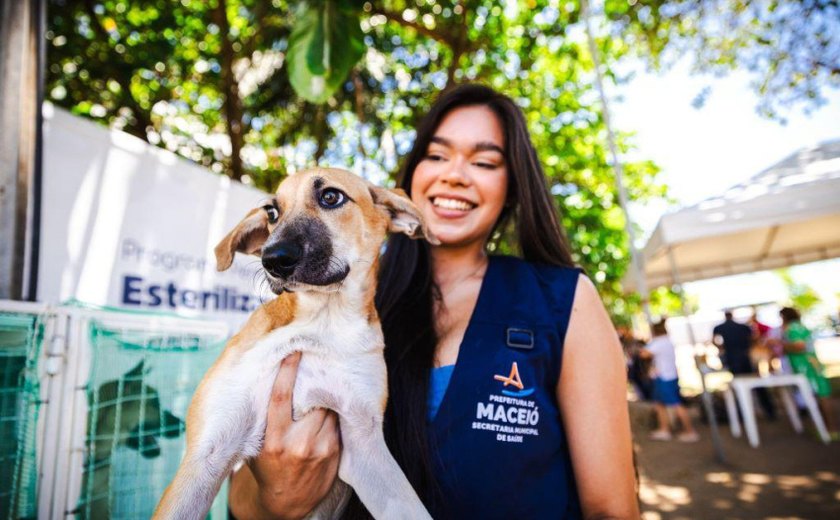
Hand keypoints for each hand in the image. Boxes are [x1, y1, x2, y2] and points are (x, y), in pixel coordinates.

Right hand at [229, 352, 340, 519]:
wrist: (285, 503)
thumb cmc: (268, 467)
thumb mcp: (258, 445)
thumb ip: (266, 419)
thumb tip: (269, 382)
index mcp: (275, 439)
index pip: (281, 397)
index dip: (288, 371)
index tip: (294, 351)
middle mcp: (298, 443)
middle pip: (313, 399)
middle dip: (315, 383)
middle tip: (318, 365)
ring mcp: (320, 448)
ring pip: (329, 409)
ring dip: (327, 399)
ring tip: (325, 387)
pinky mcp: (335, 452)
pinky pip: (338, 422)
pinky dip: (334, 414)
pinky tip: (331, 409)